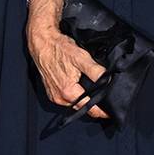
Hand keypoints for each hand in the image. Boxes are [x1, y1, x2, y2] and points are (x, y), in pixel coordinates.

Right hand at [26, 0, 108, 118]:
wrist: (43, 43)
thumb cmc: (59, 49)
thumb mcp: (81, 58)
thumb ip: (96, 72)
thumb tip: (108, 81)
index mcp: (68, 92)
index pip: (89, 108)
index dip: (101, 111)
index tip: (110, 112)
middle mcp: (60, 97)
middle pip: (82, 107)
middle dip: (94, 106)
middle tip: (106, 102)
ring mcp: (54, 95)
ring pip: (74, 104)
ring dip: (84, 101)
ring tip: (95, 95)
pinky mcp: (52, 92)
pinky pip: (67, 99)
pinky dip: (76, 97)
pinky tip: (82, 89)